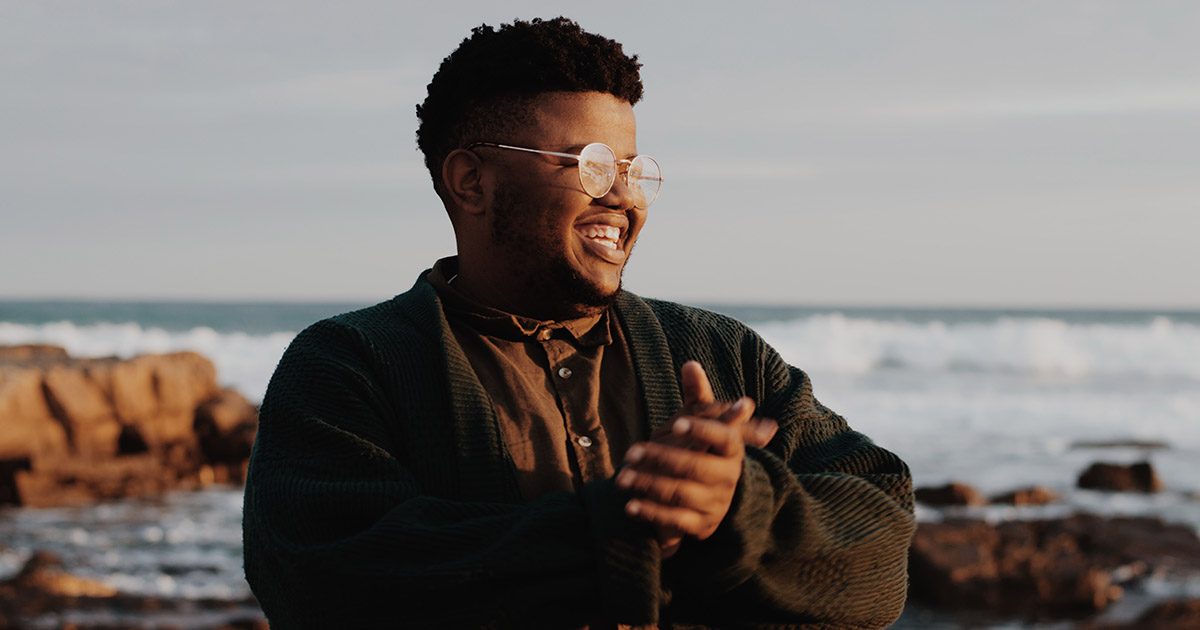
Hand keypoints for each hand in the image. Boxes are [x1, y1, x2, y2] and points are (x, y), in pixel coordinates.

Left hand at [617, 361, 776, 555]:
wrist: (715, 497)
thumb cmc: (704, 450)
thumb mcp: (703, 422)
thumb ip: (697, 395)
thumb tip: (690, 363)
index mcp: (732, 450)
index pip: (724, 439)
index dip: (702, 431)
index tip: (677, 423)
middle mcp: (728, 477)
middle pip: (696, 468)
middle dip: (661, 459)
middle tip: (630, 452)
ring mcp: (715, 503)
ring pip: (681, 494)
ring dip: (649, 485)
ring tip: (621, 477)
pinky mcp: (701, 526)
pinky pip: (676, 521)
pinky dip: (652, 513)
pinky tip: (630, 505)